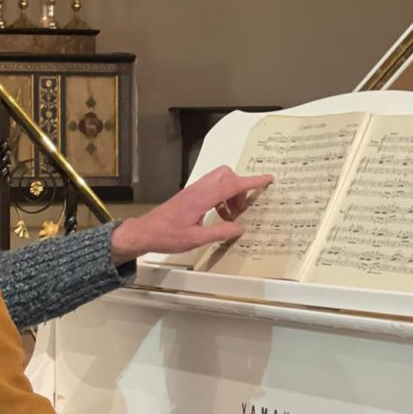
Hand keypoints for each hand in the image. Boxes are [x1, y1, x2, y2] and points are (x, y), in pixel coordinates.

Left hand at [110, 166, 273, 264]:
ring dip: (230, 194)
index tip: (267, 179)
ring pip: (219, 181)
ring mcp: (193, 191)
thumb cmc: (167, 236)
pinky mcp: (189, 195)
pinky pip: (211, 189)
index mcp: (201, 198)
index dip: (251, 181)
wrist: (145, 232)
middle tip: (241, 208)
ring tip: (230, 216)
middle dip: (239, 187)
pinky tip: (218, 216)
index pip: (231, 185)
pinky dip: (220, 198)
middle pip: (226, 174)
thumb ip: (220, 232)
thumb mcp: (196, 239)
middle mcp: (198, 190)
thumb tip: (239, 228)